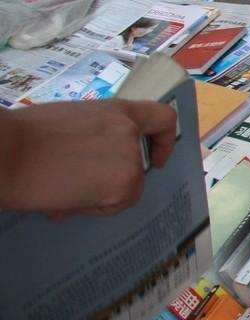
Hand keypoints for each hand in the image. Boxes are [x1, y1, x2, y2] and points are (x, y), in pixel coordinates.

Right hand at [0, 100, 177, 215]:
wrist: (7, 152)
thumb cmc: (26, 136)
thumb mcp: (72, 122)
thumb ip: (96, 137)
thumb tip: (92, 168)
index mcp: (118, 111)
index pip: (163, 118)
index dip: (164, 140)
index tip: (156, 157)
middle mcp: (130, 132)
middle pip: (140, 166)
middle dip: (115, 180)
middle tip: (83, 184)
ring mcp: (130, 159)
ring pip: (126, 190)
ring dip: (98, 196)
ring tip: (62, 191)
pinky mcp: (123, 185)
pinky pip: (113, 205)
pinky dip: (91, 208)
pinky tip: (64, 200)